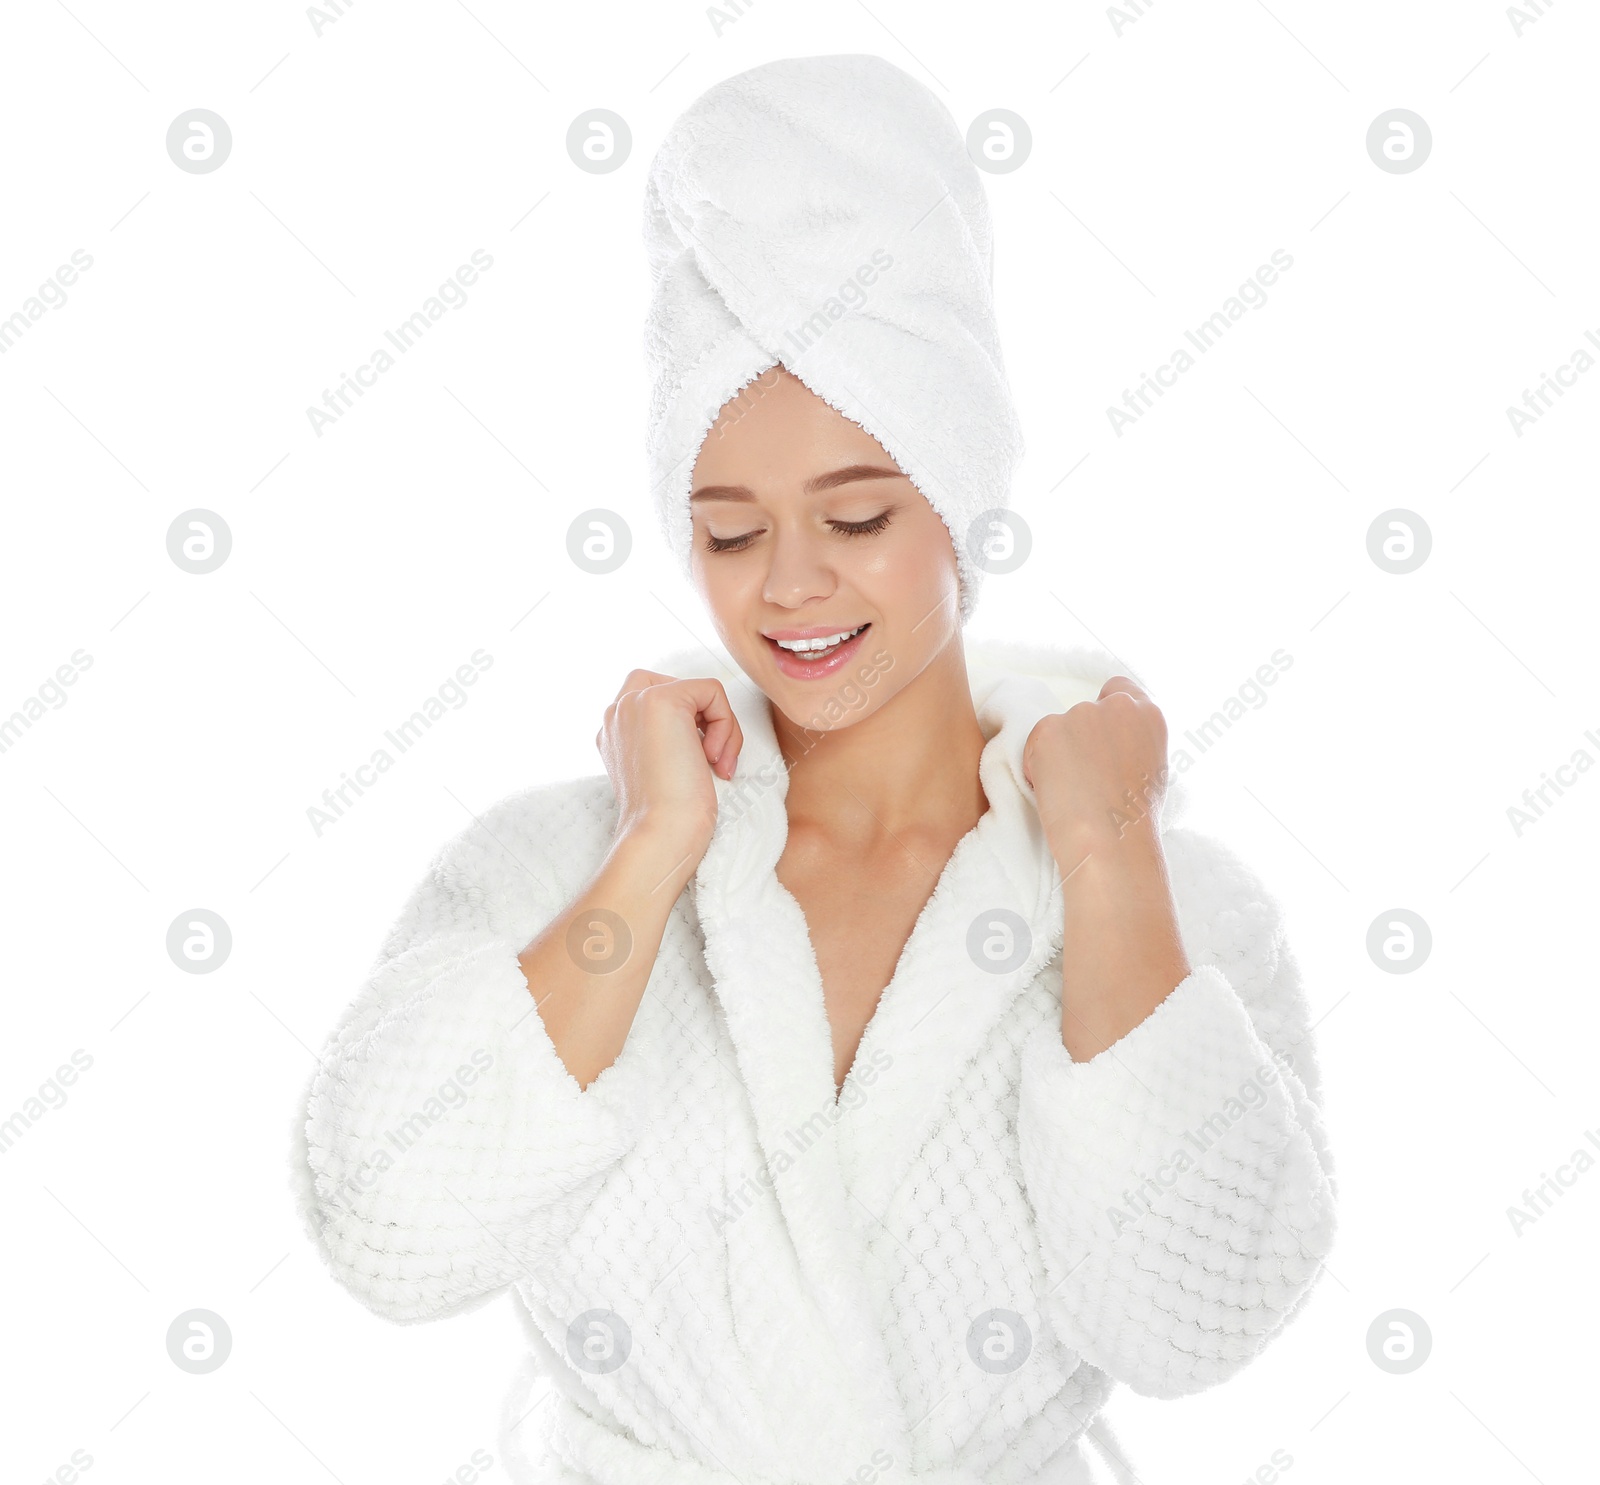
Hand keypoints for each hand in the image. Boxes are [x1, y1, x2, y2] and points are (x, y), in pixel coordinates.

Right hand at [596, 671, 743, 865]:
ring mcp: (634, 701)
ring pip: (697, 691)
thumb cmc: (669, 819)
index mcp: (614, 732)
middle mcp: (617, 712)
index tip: (698, 765)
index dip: (691, 727)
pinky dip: (726, 723)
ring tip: (717, 765)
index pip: (659, 701)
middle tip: (712, 760)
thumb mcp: (663, 771)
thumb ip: (667, 742)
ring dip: (722, 727)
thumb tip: (702, 731)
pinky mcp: (660, 699)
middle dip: (706, 720)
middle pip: (677, 688)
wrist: (661, 835)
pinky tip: (713, 757)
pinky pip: (712, 690)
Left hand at [1021, 675, 1169, 866]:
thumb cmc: (1134, 820)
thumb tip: (1115, 744)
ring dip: (1056, 754)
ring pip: (1057, 729)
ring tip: (1071, 792)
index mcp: (1149, 714)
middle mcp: (1116, 705)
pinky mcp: (1047, 728)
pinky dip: (1035, 766)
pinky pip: (1034, 745)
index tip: (1097, 736)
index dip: (1104, 712)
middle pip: (1084, 712)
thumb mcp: (1153, 769)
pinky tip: (1054, 792)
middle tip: (1081, 778)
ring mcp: (1080, 714)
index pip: (1119, 690)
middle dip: (1077, 739)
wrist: (1111, 840)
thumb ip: (1134, 742)